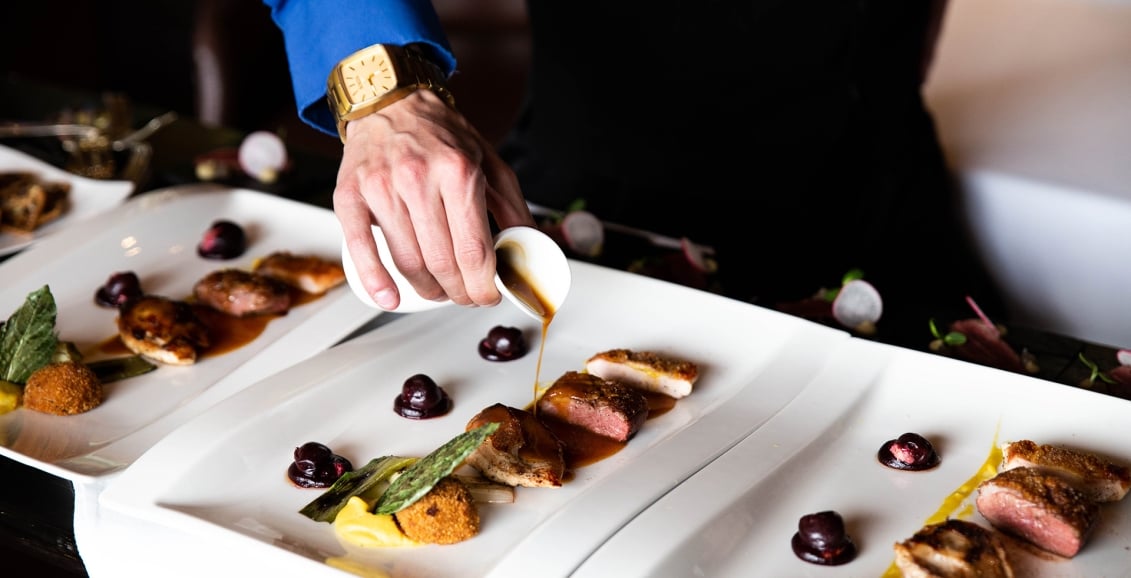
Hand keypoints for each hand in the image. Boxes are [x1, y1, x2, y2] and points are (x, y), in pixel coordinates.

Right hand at [333, 89, 533, 309]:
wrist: (390, 100)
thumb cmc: (440, 134)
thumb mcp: (489, 161)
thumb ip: (512, 206)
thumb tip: (531, 247)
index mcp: (458, 171)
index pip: (474, 250)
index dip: (484, 285)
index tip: (488, 295)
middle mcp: (418, 179)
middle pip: (442, 263)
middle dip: (459, 292)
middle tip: (465, 296)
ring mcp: (380, 188)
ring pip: (408, 262)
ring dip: (427, 290)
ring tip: (438, 291)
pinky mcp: (350, 195)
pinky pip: (361, 248)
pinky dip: (376, 281)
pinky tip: (390, 298)